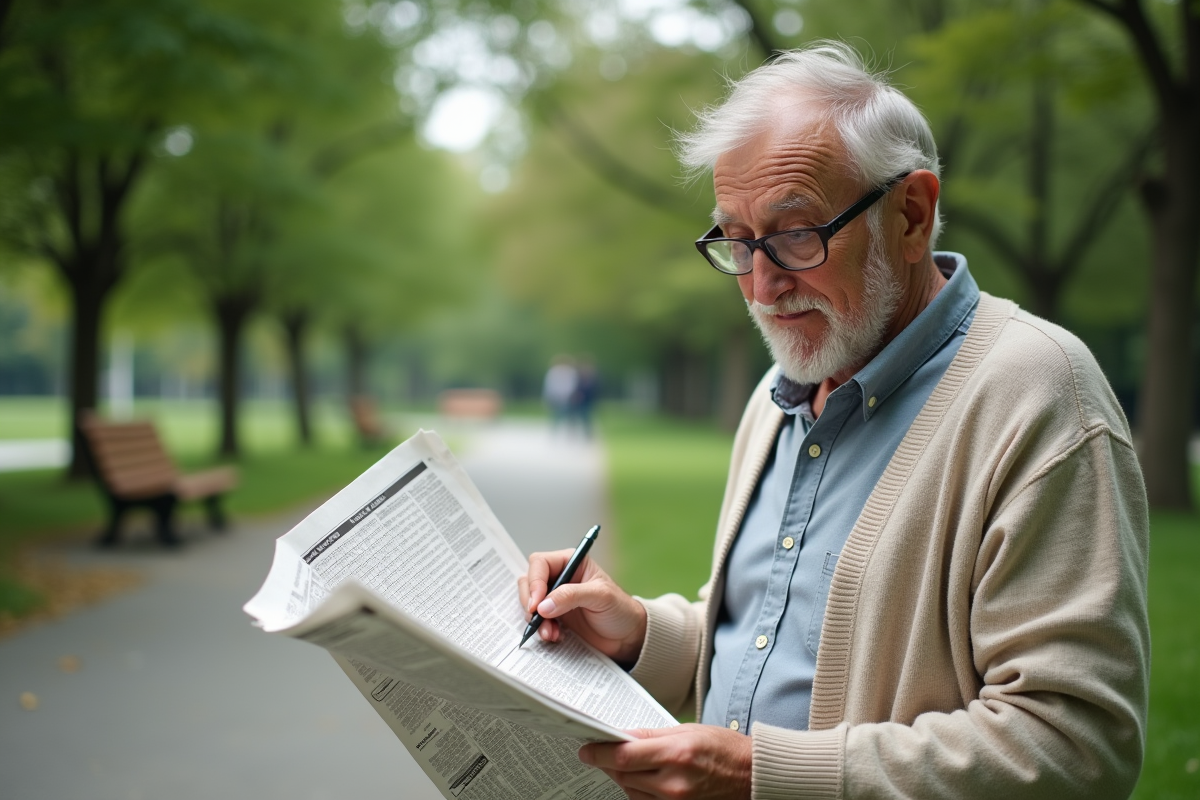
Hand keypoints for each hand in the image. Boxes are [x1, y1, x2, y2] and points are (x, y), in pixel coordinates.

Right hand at [518, 549, 646, 663]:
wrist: (628, 637)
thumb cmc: (620, 610)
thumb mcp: (600, 597)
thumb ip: (571, 596)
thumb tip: (543, 605)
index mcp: (571, 563)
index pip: (540, 563)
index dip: (534, 582)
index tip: (536, 604)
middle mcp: (560, 578)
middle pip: (529, 581)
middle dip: (530, 602)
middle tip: (537, 618)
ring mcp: (556, 598)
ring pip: (530, 602)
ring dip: (535, 619)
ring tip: (550, 633)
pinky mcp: (555, 617)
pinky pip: (537, 620)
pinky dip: (541, 629)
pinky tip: (554, 636)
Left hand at [579, 724, 751, 799]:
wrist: (752, 776)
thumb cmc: (724, 749)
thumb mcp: (687, 730)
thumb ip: (650, 734)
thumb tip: (620, 735)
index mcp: (675, 755)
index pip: (622, 757)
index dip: (598, 753)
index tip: (586, 750)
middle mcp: (673, 784)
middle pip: (623, 776)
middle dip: (610, 763)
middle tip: (605, 750)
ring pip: (632, 791)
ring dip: (625, 777)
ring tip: (633, 763)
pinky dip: (639, 791)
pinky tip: (646, 779)